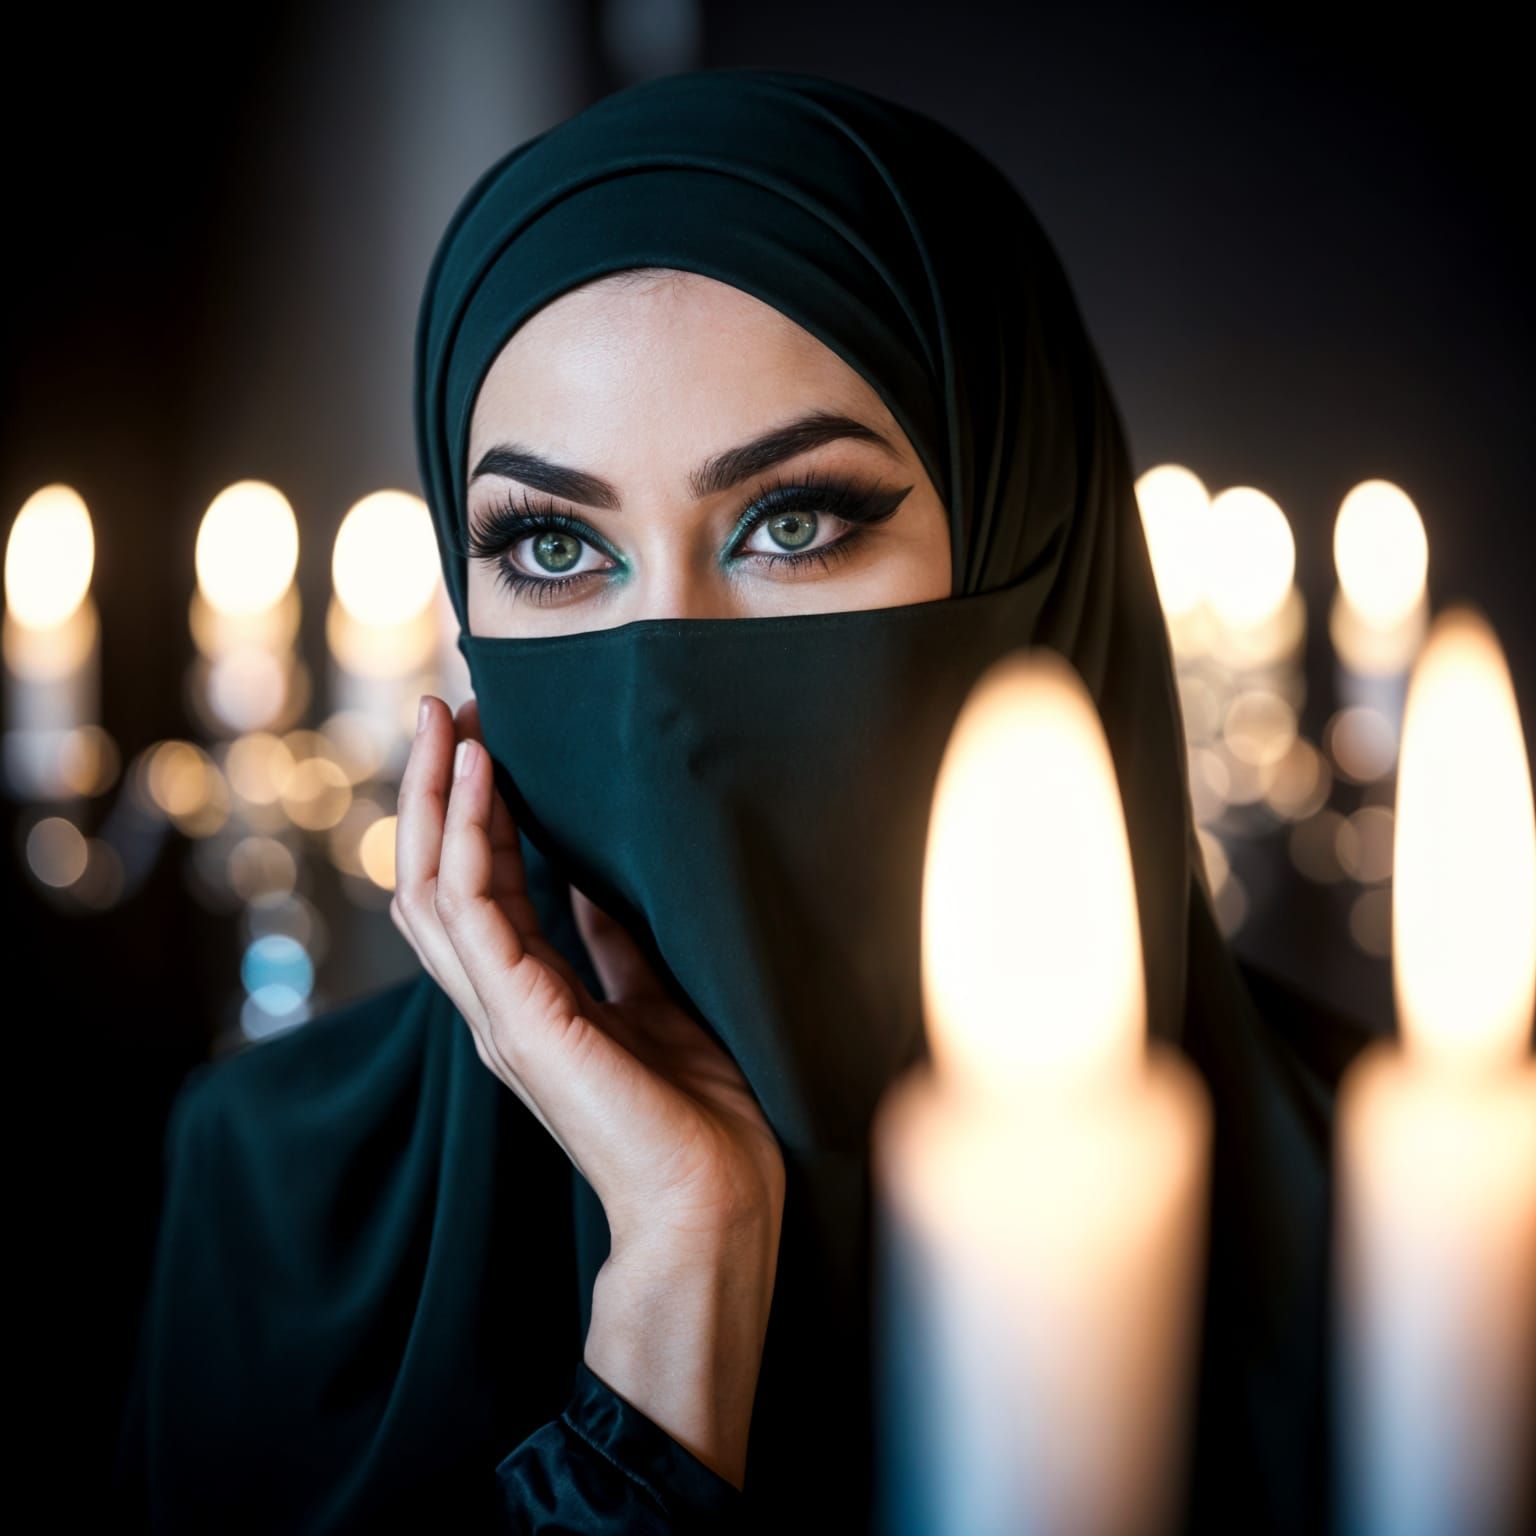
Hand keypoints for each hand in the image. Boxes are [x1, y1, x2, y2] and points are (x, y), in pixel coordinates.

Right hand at [391, 694, 784, 1258]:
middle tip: (443, 708)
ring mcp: (499, 1013)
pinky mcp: (519, 1019)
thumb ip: (612, 945)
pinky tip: (487, 775)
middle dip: (434, 791)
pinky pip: (473, 910)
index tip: (484, 738)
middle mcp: (497, 1003)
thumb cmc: (695, 1112)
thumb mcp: (652, 999)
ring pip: (431, 886)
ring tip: (450, 720)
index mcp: (527, 999)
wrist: (713, 1201)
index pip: (475, 889)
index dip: (471, 813)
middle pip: (432, 879)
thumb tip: (594, 883)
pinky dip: (469, 836)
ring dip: (437, 797)